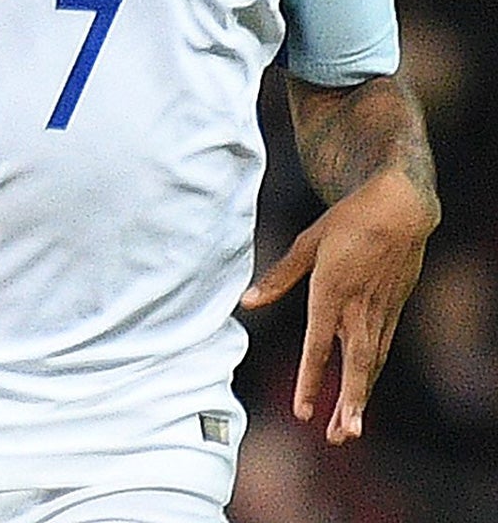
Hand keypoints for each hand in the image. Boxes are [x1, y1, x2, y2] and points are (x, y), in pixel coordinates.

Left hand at [240, 167, 436, 441]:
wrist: (400, 210)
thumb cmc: (347, 223)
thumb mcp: (307, 244)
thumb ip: (279, 277)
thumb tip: (247, 302)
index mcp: (332, 294)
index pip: (318, 348)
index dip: (311, 382)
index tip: (303, 412)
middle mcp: (359, 310)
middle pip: (355, 368)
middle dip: (348, 405)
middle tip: (340, 438)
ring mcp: (380, 312)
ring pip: (371, 365)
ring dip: (360, 398)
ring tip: (349, 429)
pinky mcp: (393, 310)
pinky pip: (380, 349)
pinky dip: (370, 375)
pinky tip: (361, 390)